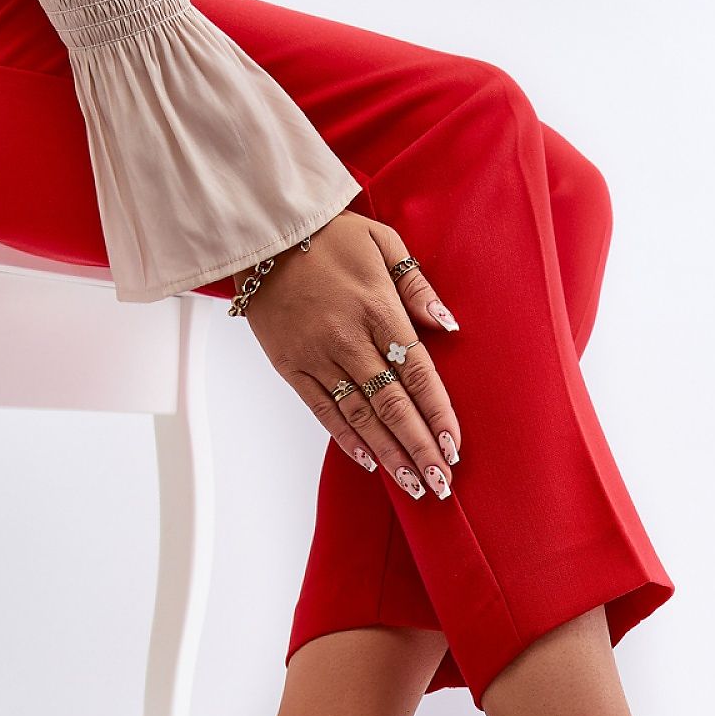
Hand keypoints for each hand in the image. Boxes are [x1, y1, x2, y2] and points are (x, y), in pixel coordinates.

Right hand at [233, 213, 461, 500]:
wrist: (260, 230)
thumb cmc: (327, 234)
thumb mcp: (382, 240)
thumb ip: (416, 285)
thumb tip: (447, 325)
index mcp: (377, 308)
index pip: (417, 371)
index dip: (437, 413)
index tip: (454, 447)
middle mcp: (348, 339)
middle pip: (392, 404)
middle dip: (419, 447)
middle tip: (441, 483)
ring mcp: (316, 356)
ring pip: (359, 415)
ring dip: (389, 453)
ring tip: (413, 485)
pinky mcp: (290, 366)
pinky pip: (322, 410)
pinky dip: (346, 439)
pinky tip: (371, 462)